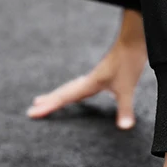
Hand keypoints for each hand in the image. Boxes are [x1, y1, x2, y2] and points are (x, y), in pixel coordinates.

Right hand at [27, 10, 146, 129]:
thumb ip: (125, 108)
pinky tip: (79, 93)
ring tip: (45, 99)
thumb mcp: (128, 87)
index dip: (48, 106)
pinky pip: (81, 86)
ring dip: (58, 95)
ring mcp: (95, 77)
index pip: (64, 98)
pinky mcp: (103, 74)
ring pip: (71, 88)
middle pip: (63, 92)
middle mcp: (89, 80)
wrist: (134, 39)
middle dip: (48, 101)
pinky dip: (73, 91)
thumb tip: (124, 127)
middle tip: (33, 108)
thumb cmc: (129, 60)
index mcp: (89, 83)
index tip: (31, 113)